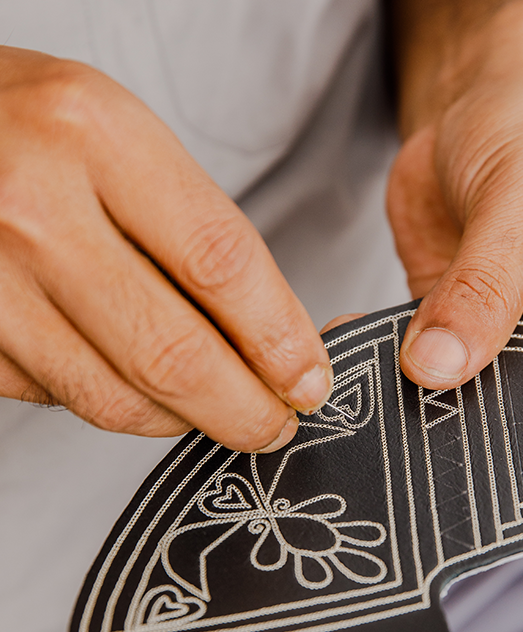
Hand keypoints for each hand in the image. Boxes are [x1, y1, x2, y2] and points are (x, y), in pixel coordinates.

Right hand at [0, 47, 332, 451]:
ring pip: (116, 397)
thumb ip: (205, 241)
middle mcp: (32, 207)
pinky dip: (121, 403)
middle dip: (244, 410)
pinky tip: (140, 380)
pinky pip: (64, 398)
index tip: (309, 381)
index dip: (279, 339)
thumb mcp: (135, 147)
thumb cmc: (49, 135)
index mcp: (99, 137)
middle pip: (172, 351)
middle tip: (276, 425)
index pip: (220, 264)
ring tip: (219, 407)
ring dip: (185, 418)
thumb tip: (282, 341)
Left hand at [388, 72, 522, 389]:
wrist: (485, 104)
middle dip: (483, 386)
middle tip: (437, 372)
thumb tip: (441, 363)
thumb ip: (485, 291)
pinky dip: (400, 350)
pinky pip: (432, 355)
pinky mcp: (469, 322)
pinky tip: (373, 339)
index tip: (488, 384)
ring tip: (404, 353)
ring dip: (433, 372)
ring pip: (478, 380)